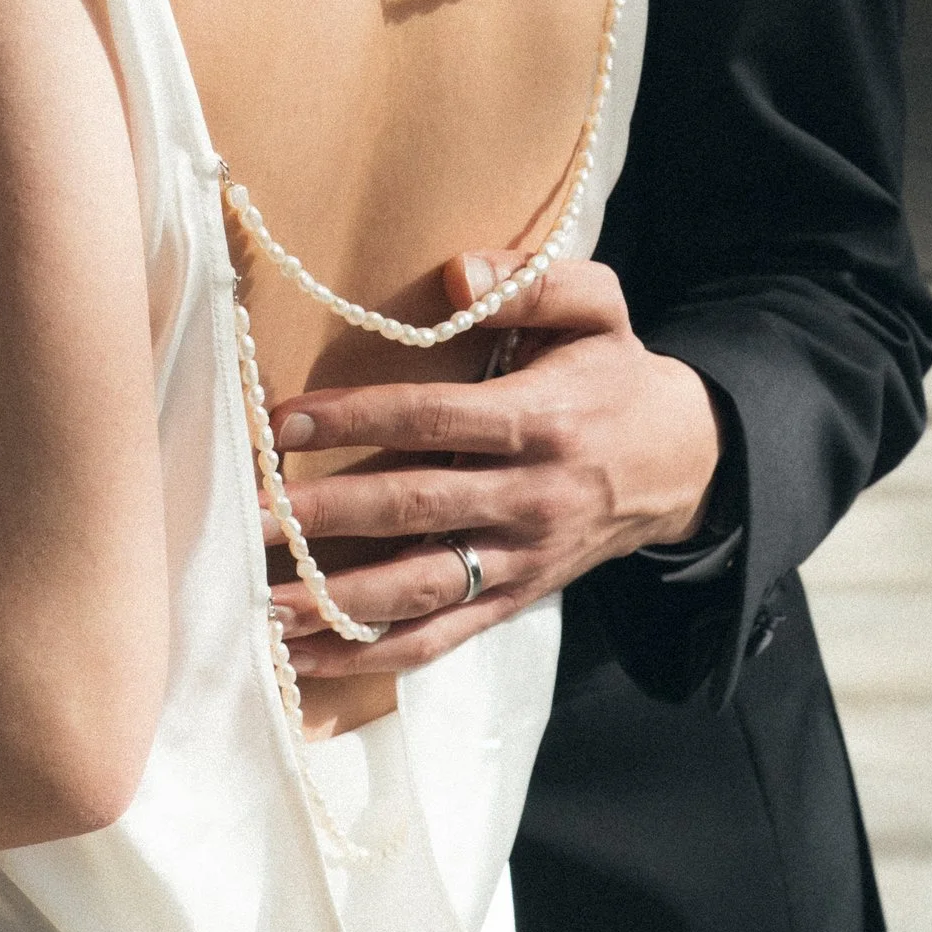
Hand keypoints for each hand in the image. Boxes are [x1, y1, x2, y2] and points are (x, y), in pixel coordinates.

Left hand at [267, 254, 724, 690]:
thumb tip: (456, 276)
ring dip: (338, 603)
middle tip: (247, 517)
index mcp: (537, 421)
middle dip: (326, 516)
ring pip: (420, 589)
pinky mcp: (512, 601)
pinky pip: (438, 638)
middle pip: (414, 509)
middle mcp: (526, 498)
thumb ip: (534, 284)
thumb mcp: (600, 308)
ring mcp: (518, 559)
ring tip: (264, 604)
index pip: (432, 419)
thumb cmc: (615, 377)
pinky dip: (372, 655)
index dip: (356, 420)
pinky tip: (308, 656)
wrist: (684, 463)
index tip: (283, 422)